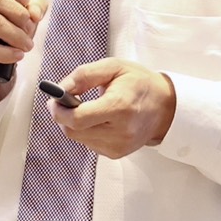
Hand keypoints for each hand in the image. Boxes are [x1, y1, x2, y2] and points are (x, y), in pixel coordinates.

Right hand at [0, 0, 47, 106]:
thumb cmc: (2, 28)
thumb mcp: (21, 10)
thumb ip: (35, 5)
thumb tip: (35, 13)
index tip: (26, 0)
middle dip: (19, 13)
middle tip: (30, 27)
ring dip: (17, 35)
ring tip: (27, 44)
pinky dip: (8, 53)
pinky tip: (17, 54)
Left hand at [47, 58, 176, 158]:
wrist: (165, 107)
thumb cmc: (139, 83)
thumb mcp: (114, 67)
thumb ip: (84, 75)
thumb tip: (60, 89)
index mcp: (119, 107)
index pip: (78, 119)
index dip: (59, 110)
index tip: (54, 99)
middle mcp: (120, 132)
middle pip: (73, 130)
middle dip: (63, 115)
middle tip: (66, 100)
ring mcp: (118, 146)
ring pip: (78, 138)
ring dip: (74, 123)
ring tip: (88, 107)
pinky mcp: (116, 154)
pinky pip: (89, 143)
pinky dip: (86, 131)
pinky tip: (99, 119)